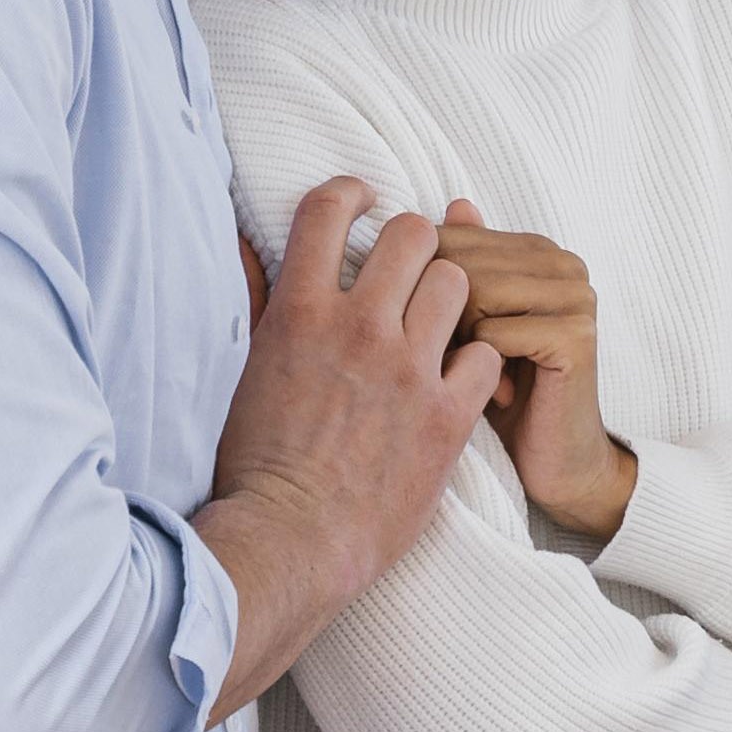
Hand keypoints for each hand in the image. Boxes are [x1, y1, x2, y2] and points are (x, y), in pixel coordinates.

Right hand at [191, 178, 502, 723]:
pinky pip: (489, 354)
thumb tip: (243, 239)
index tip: (364, 199)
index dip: (351, 191)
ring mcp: (408, 369)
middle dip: (417, 242)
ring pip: (458, 284)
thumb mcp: (242, 371)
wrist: (291, 540)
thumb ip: (256, 301)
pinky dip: (480, 360)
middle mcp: (357, 328)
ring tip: (442, 322)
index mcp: (298, 313)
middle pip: (412, 234)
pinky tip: (463, 377)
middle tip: (414, 267)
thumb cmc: (256, 463)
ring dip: (452, 296)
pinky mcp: (448, 414)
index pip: (327, 210)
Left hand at [422, 202, 634, 538]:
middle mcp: (565, 264)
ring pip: (472, 290)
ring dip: (457, 342)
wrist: (558, 464)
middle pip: (458, 261)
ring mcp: (577, 297)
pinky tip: (501, 395)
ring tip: (476, 375)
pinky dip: (480, 368)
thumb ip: (466, 265)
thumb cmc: (504, 395)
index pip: (449, 237)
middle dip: (435, 316)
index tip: (437, 337)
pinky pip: (492, 333)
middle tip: (455, 364)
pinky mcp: (576, 337)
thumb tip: (455, 204)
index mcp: (539, 251)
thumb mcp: (472, 325)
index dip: (420, 288)